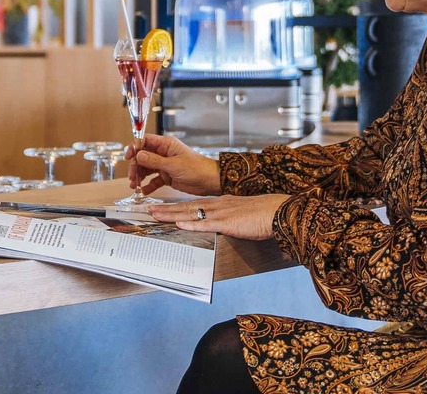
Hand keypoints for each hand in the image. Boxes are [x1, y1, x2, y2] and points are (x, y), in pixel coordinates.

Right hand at [125, 133, 221, 196]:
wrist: (210, 181)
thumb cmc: (197, 168)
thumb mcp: (173, 165)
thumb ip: (154, 161)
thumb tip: (138, 155)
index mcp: (166, 145)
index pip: (145, 141)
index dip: (134, 147)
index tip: (128, 157)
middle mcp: (164, 153)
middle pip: (143, 156)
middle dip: (136, 166)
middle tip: (132, 177)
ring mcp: (165, 165)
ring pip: (146, 168)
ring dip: (139, 176)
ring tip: (135, 186)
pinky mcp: (167, 176)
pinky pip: (154, 180)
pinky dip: (148, 185)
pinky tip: (144, 191)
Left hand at [149, 194, 290, 240]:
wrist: (277, 211)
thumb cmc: (262, 214)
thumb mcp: (241, 213)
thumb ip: (228, 217)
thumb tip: (220, 224)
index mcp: (221, 203)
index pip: (193, 204)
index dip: (176, 206)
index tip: (162, 208)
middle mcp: (217, 205)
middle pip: (187, 206)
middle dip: (167, 209)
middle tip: (149, 210)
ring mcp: (221, 213)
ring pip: (191, 213)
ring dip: (172, 214)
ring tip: (155, 215)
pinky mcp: (228, 222)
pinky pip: (206, 224)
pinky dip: (192, 224)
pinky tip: (179, 224)